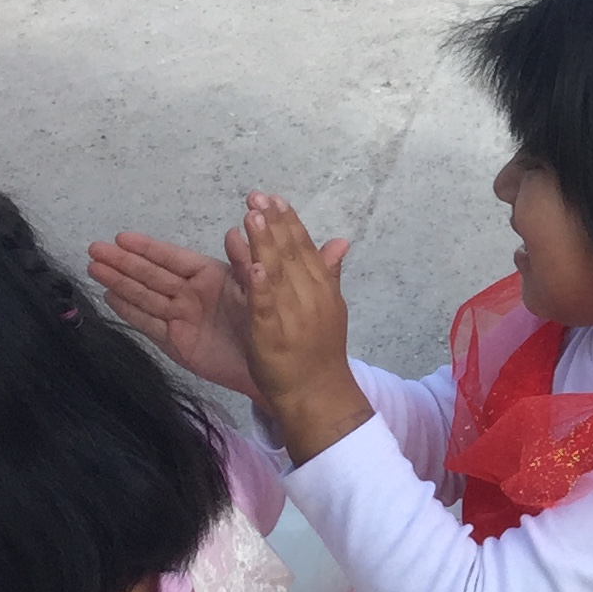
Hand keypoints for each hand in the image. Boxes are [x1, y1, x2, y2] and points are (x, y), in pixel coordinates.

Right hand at [90, 225, 347, 397]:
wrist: (273, 368)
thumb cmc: (269, 324)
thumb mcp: (258, 289)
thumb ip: (246, 262)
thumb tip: (235, 229)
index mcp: (211, 277)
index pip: (173, 258)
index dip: (148, 248)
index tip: (122, 237)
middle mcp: (191, 294)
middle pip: (150, 274)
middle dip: (122, 262)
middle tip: (94, 248)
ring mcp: (181, 317)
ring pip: (144, 295)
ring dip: (118, 282)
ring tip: (92, 267)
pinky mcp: (176, 341)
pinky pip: (148, 322)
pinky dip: (129, 310)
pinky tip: (109, 297)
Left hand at [238, 195, 371, 464]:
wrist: (318, 394)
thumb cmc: (319, 352)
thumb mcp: (329, 307)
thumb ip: (328, 273)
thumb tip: (340, 242)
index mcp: (322, 289)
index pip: (305, 249)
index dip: (290, 222)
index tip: (274, 198)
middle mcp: (310, 297)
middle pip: (291, 255)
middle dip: (274, 224)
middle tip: (256, 197)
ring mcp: (293, 315)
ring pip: (278, 275)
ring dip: (266, 245)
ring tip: (253, 217)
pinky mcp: (273, 335)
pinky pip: (267, 308)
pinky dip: (261, 287)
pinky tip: (253, 267)